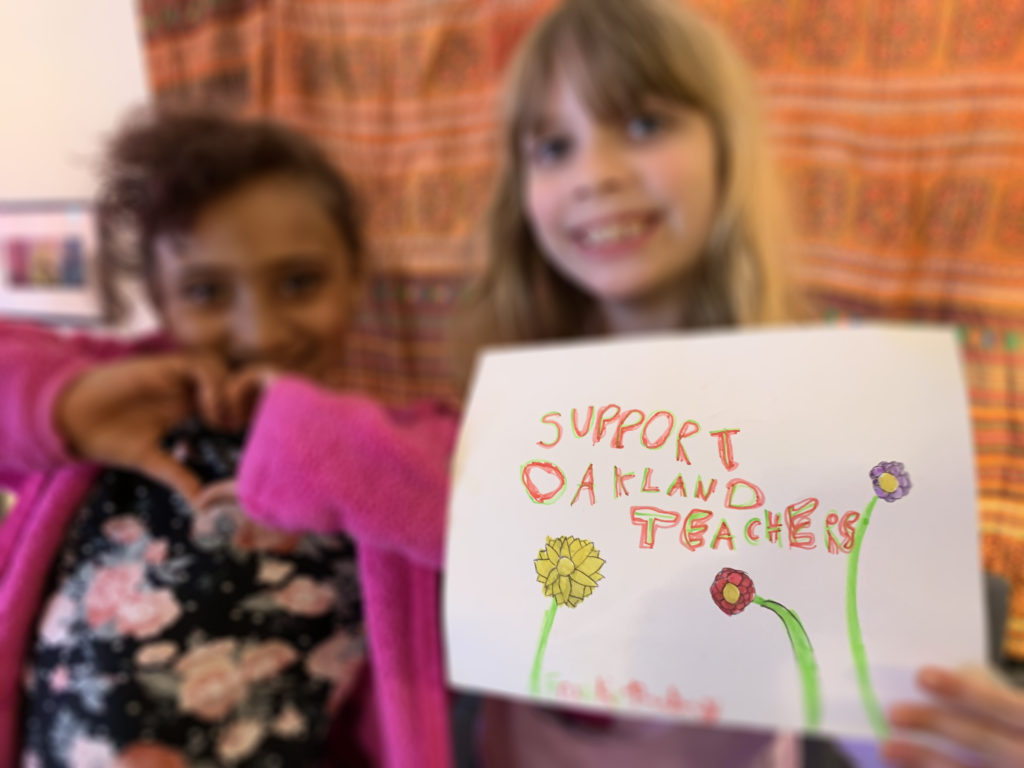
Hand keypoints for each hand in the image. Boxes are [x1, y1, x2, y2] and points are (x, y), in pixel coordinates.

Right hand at [56, 353, 232, 501]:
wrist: (71, 418)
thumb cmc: (108, 438)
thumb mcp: (149, 460)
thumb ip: (176, 474)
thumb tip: (201, 503)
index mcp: (186, 406)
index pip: (226, 401)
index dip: (240, 414)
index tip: (241, 440)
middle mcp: (184, 389)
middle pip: (229, 381)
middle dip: (241, 402)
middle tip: (236, 429)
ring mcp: (175, 376)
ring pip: (219, 370)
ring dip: (228, 393)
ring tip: (219, 422)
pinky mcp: (162, 367)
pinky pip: (199, 365)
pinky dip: (212, 384)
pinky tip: (207, 410)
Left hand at [882, 666, 1023, 766]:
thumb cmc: (1013, 725)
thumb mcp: (1012, 707)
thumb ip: (988, 693)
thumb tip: (942, 678)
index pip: (999, 703)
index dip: (962, 690)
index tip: (922, 675)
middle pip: (980, 738)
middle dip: (933, 722)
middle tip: (893, 713)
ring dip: (923, 758)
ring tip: (888, 748)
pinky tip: (907, 767)